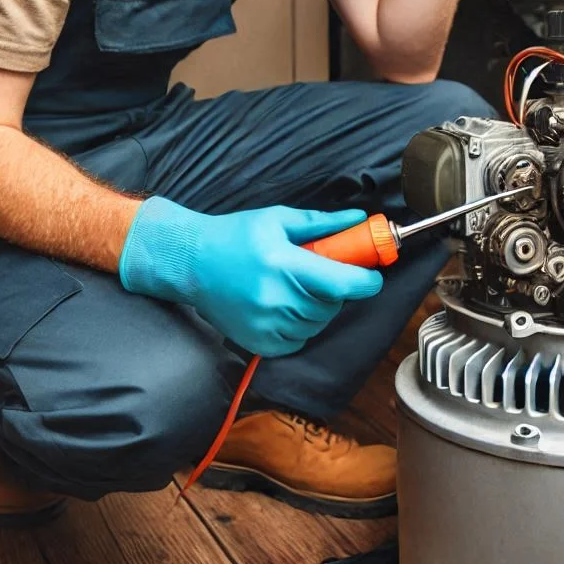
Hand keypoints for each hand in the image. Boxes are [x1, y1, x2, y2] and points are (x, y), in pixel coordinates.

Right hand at [118, 198, 383, 356]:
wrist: (189, 262)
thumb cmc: (233, 236)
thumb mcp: (278, 220)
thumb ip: (322, 223)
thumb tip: (358, 220)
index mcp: (284, 265)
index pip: (343, 283)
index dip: (366, 281)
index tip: (373, 275)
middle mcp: (276, 300)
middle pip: (333, 304)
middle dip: (337, 289)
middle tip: (324, 272)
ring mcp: (266, 325)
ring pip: (318, 323)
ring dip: (319, 307)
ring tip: (299, 286)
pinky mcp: (258, 343)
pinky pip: (299, 340)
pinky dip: (302, 325)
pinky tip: (286, 304)